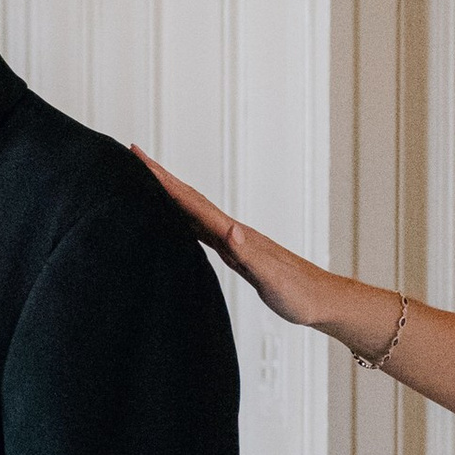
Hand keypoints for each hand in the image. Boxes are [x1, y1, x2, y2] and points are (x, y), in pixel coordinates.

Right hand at [139, 150, 343, 335]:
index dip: (164, 180)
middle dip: (160, 177)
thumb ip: (250, 255)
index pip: (193, 202)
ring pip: (193, 211)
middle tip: (133, 154)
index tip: (139, 157)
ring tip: (146, 179)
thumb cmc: (298, 293)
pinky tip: (176, 220)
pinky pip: (202, 230)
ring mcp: (233, 241)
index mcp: (234, 234)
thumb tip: (229, 229)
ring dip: (170, 193)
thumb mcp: (272, 278)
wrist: (322, 300)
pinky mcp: (236, 253)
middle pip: (189, 198)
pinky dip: (184, 218)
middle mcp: (231, 231)